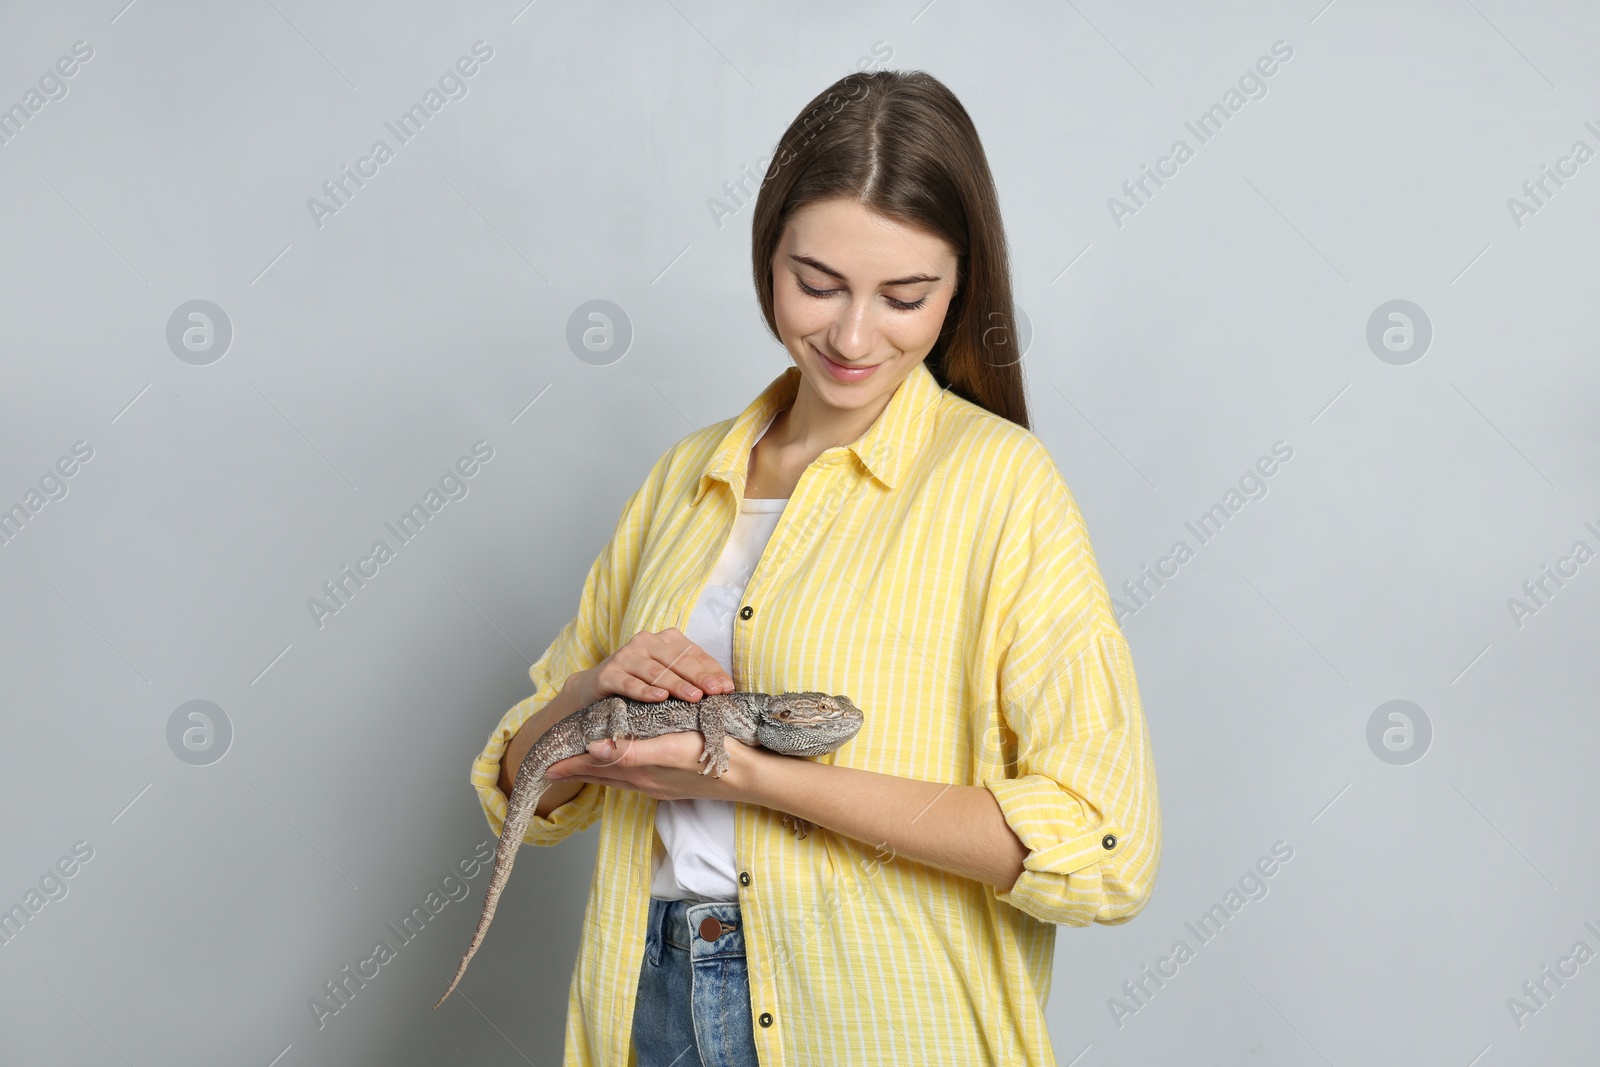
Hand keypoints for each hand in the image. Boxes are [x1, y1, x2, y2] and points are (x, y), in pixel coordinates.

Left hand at [547, 732, 775, 804]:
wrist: (749, 775)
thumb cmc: (712, 757)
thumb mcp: (669, 749)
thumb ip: (631, 751)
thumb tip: (594, 750)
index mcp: (641, 773)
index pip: (595, 769)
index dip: (571, 765)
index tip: (546, 764)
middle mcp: (646, 782)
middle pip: (602, 776)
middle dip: (578, 770)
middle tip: (554, 765)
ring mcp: (660, 785)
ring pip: (618, 778)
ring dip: (597, 772)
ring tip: (580, 765)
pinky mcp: (673, 783)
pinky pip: (635, 778)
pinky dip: (619, 771)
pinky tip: (624, 765)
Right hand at [578, 627, 734, 705]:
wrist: (594, 687)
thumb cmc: (639, 682)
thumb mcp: (666, 676)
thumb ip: (690, 677)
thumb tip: (724, 687)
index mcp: (665, 639)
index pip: (694, 653)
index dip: (711, 670)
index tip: (726, 687)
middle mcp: (646, 642)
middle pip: (677, 660)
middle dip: (699, 677)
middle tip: (715, 692)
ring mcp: (626, 656)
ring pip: (656, 671)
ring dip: (676, 684)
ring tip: (694, 697)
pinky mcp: (609, 673)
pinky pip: (629, 683)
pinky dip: (644, 690)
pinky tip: (659, 698)